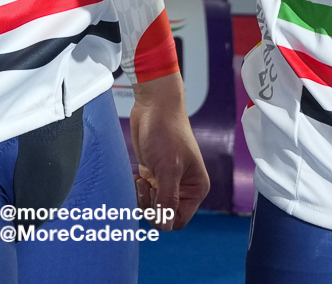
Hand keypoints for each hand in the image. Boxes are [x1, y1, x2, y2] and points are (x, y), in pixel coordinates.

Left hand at [130, 73, 209, 230]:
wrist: (154, 105)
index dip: (162, 217)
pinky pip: (145, 194)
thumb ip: (167, 198)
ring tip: (139, 181)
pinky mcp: (154, 173)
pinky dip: (138, 190)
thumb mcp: (168, 168)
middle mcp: (183, 187)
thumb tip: (165, 225)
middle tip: (143, 187)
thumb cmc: (166, 131)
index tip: (151, 198)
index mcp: (195, 189)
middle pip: (164, 215)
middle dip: (150, 206)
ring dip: (142, 198)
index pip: (178, 220)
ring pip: (153, 206)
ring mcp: (167, 181)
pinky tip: (136, 176)